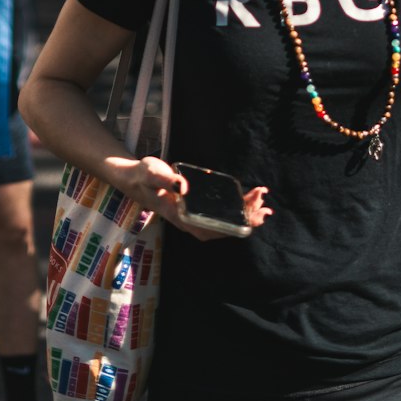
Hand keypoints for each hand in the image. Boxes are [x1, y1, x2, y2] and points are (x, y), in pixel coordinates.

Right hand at [110, 156, 271, 241]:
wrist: (136, 179)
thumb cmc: (144, 176)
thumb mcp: (152, 172)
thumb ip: (165, 178)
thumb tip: (183, 185)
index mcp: (181, 217)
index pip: (212, 226)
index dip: (234, 224)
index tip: (253, 213)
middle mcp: (190, 221)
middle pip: (223, 228)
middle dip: (246, 219)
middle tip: (264, 206)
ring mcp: (194, 217)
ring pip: (223, 223)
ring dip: (244, 215)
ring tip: (262, 204)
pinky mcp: (197, 209)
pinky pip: (219, 214)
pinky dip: (236, 210)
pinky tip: (248, 201)